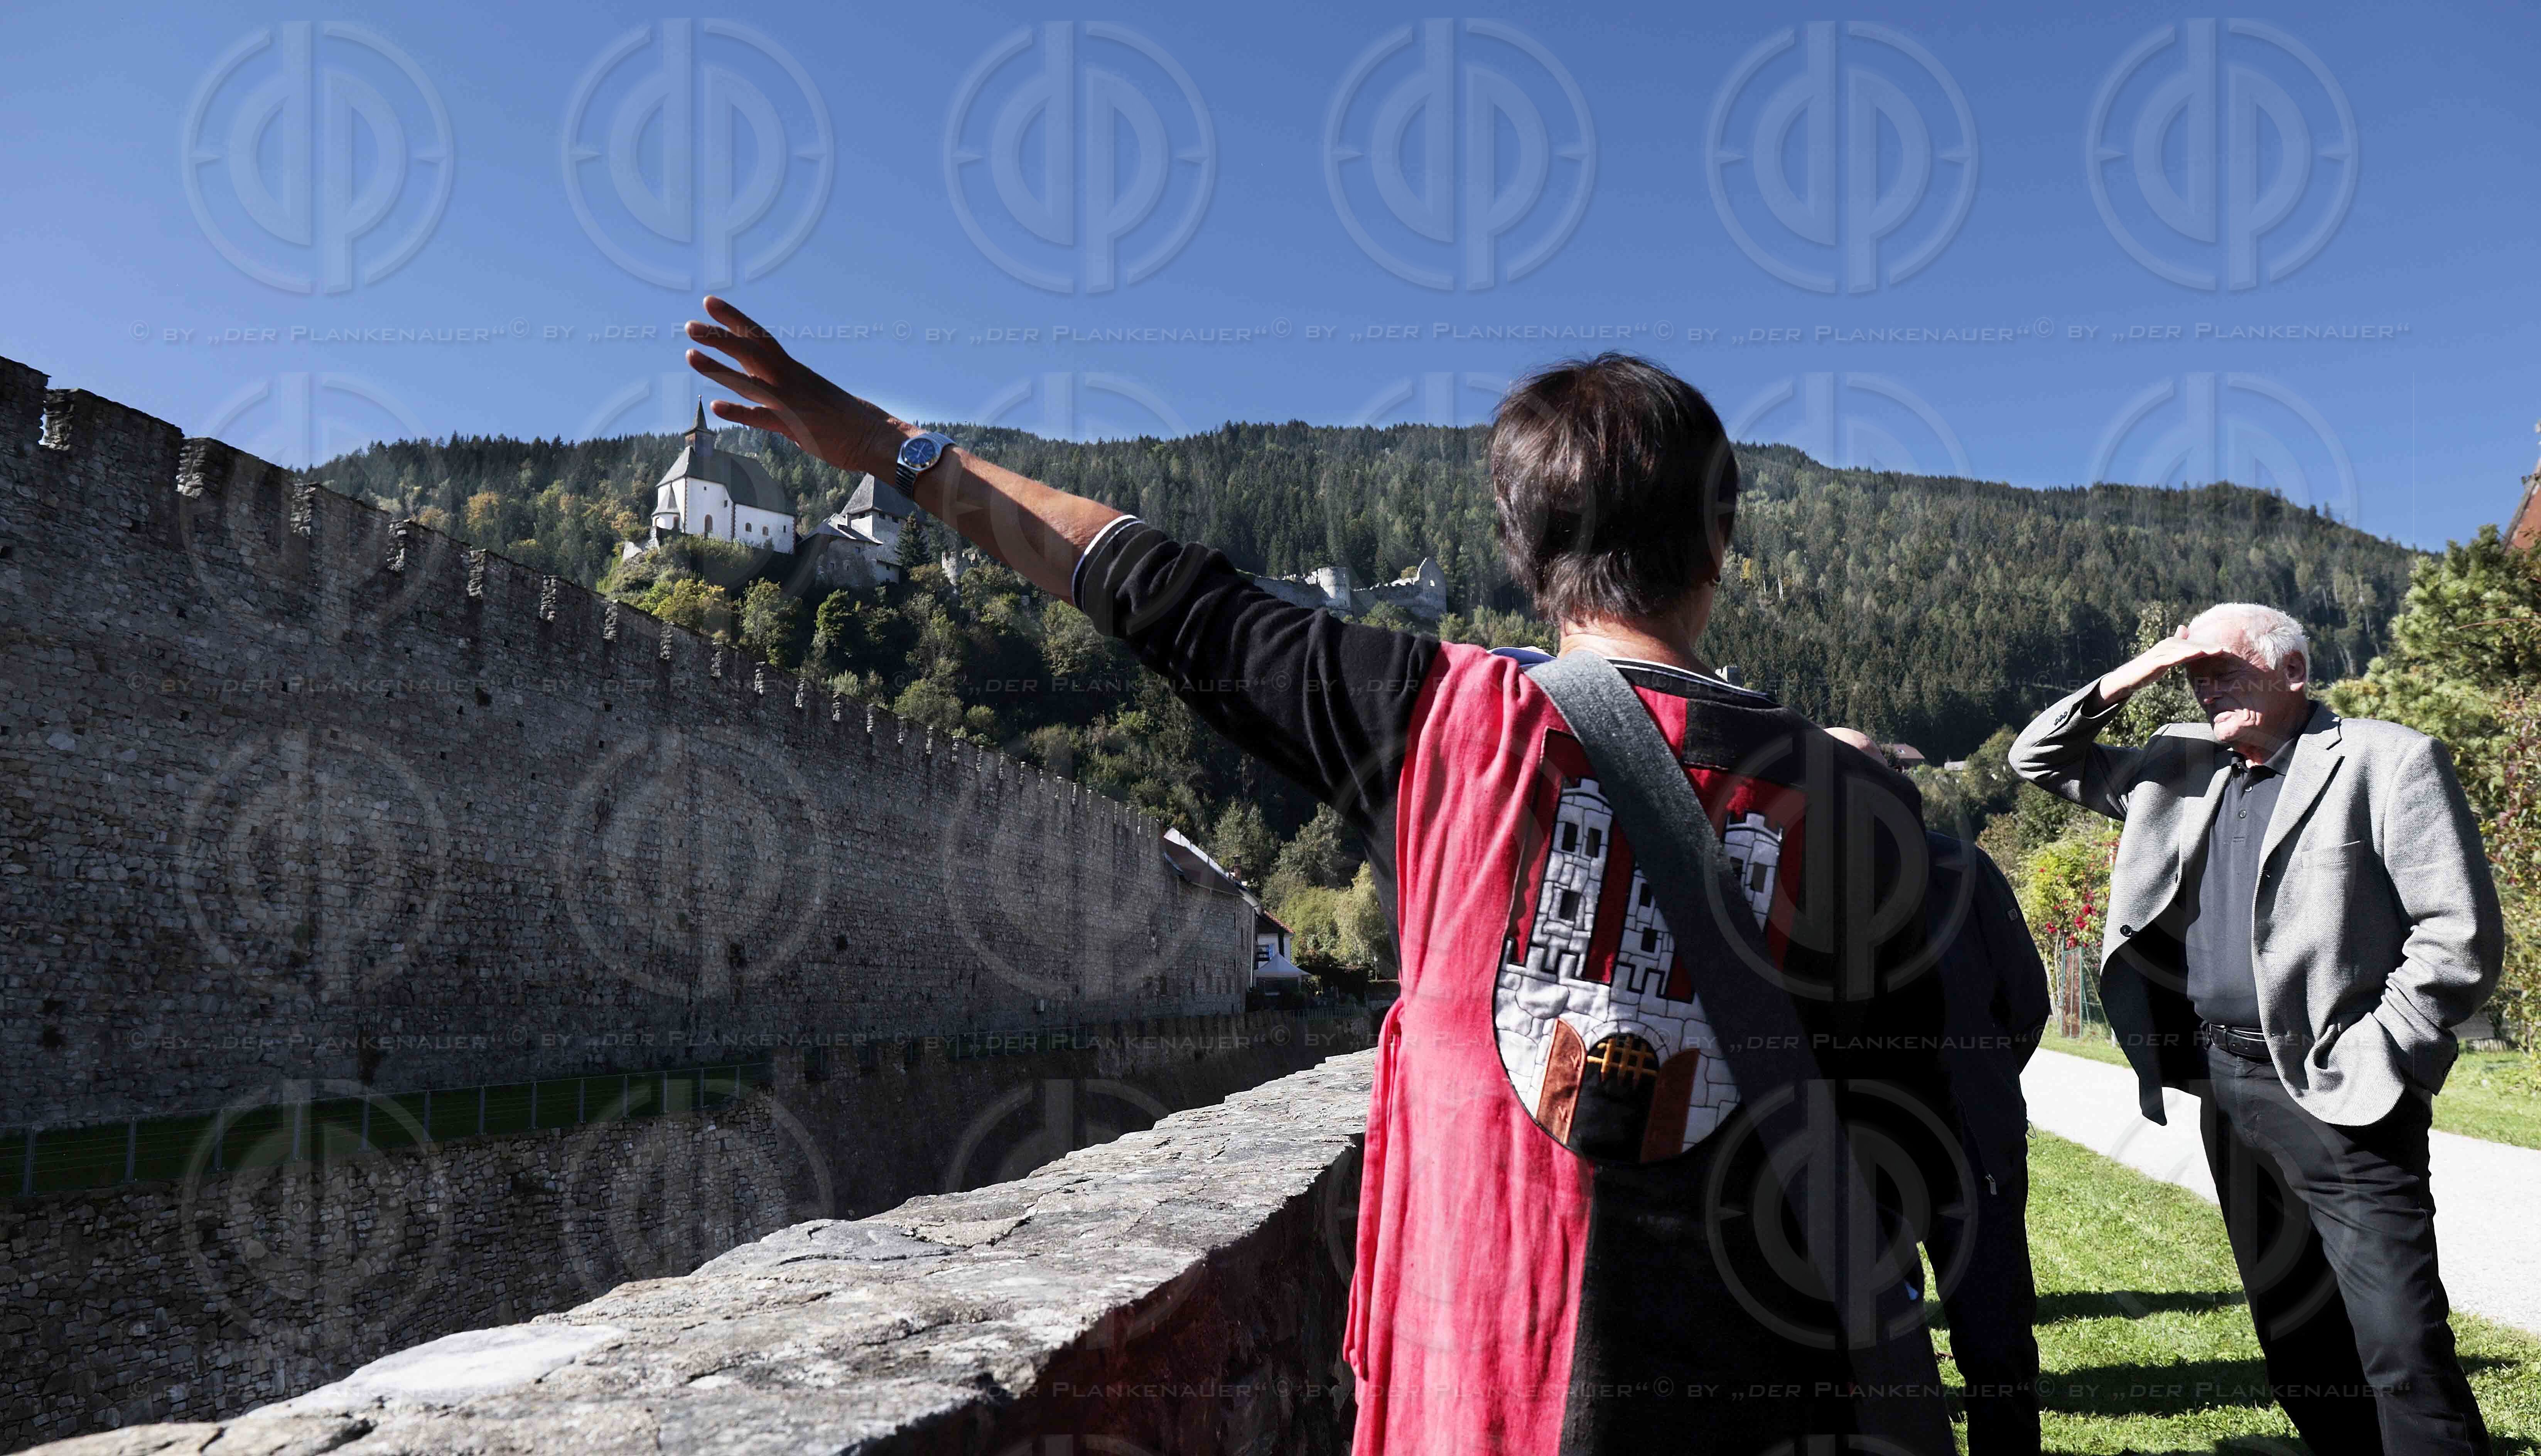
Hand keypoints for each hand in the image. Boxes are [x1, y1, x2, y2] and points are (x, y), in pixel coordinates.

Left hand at [682, 296, 906, 475]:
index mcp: (794, 371)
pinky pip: (763, 417)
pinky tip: (717, 406)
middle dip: (720, 337)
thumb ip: (782, 390)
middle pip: (751, 350)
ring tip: (690, 355)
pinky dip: (740, 412)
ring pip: (750, 380)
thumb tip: (757, 389)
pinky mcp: (795, 426)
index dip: (734, 319)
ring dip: (719, 367)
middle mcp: (790, 380)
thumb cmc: (844, 419)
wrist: (874, 436)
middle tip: (691, 325)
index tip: (710, 302)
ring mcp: (791, 401)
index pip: (760, 337)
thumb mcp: (810, 396)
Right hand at [2093, 626, 2221, 705]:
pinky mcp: (2155, 661)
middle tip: (2228, 650)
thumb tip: (2184, 628)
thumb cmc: (2147, 668)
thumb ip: (2176, 643)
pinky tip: (2195, 655)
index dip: (2210, 646)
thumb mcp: (2165, 656)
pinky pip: (2172, 657)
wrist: (2127, 677)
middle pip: (2193, 645)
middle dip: (2210, 647)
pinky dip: (2184, 655)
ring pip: (2185, 649)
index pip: (2195, 645)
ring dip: (2201, 649)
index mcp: (2172, 644)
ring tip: (2217, 651)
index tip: (2227, 650)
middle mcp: (2167, 645)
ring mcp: (2161, 652)